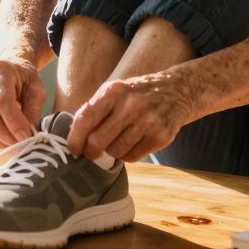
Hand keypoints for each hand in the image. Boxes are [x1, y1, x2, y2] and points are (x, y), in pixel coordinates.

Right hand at [0, 57, 46, 147]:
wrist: (7, 67)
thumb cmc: (24, 77)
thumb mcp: (37, 88)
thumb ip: (34, 109)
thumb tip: (28, 133)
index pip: (2, 101)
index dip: (14, 122)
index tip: (27, 136)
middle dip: (5, 136)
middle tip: (21, 144)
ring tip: (13, 143)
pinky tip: (3, 137)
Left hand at [67, 70, 195, 162]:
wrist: (176, 91)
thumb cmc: (136, 94)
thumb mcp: (115, 91)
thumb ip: (95, 109)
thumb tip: (72, 137)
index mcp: (114, 91)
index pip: (85, 119)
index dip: (75, 138)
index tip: (73, 149)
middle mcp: (131, 105)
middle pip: (98, 141)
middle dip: (90, 152)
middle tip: (91, 153)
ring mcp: (147, 121)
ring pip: (115, 152)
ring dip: (111, 152)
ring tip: (117, 141)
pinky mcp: (160, 136)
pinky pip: (132, 157)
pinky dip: (127, 155)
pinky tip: (132, 143)